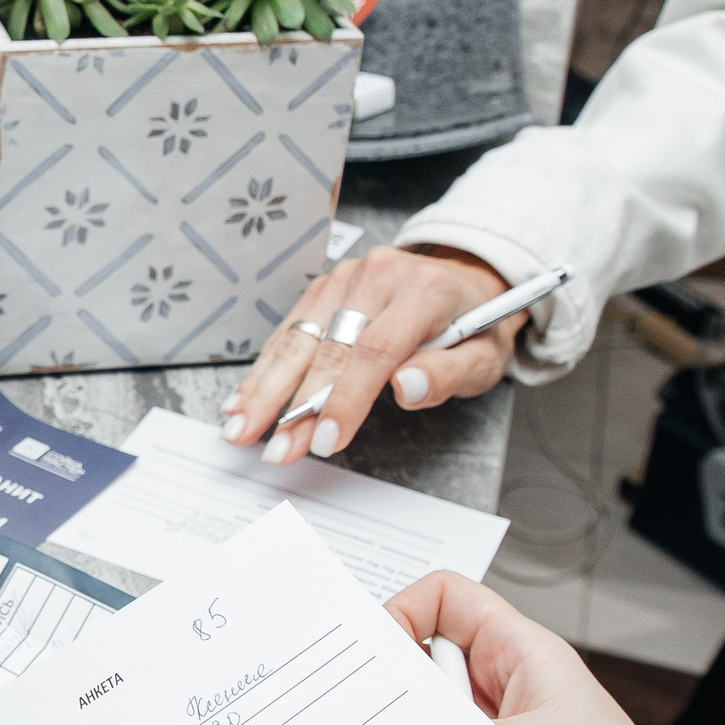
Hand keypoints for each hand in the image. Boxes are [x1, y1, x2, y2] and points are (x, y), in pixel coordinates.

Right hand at [224, 245, 515, 464]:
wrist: (465, 280)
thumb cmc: (475, 326)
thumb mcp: (484, 356)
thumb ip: (450, 374)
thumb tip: (407, 387)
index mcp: (424, 291)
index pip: (376, 349)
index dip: (346, 398)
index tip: (324, 440)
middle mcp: (378, 276)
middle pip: (328, 346)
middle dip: (293, 404)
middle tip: (273, 448)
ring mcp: (346, 278)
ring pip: (298, 338)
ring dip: (266, 388)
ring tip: (240, 427)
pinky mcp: (326, 288)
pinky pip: (290, 330)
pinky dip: (265, 367)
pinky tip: (244, 398)